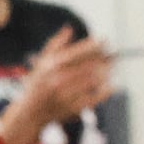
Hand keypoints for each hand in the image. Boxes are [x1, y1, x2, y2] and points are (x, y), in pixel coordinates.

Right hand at [0, 25, 113, 143]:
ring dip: (106, 73)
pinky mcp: (71, 109)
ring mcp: (65, 95)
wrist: (29, 114)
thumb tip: (69, 28)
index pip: (78, 52)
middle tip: (114, 56)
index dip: (95, 45)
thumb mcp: (40, 63)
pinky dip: (105, 92)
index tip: (106, 41)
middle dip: (104, 59)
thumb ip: (54, 45)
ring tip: (113, 68)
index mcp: (51, 66)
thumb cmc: (36, 85)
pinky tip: (112, 86)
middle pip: (88, 65)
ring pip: (93, 81)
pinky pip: (93, 98)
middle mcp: (57, 80)